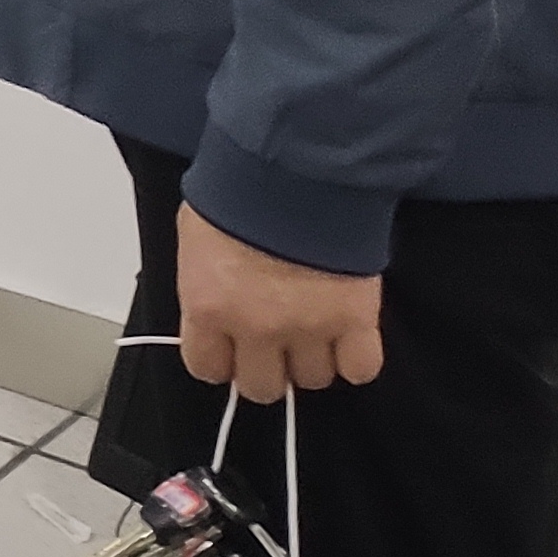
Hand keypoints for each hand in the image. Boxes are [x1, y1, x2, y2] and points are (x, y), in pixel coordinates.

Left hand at [176, 201, 384, 402]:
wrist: (297, 170)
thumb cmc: (237, 193)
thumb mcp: (197, 239)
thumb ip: (205, 285)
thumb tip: (213, 310)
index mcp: (208, 308)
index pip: (206, 367)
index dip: (220, 359)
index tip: (230, 349)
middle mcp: (256, 328)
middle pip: (261, 386)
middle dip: (267, 367)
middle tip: (274, 342)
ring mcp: (309, 328)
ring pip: (312, 379)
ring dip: (312, 360)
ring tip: (314, 331)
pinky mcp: (356, 320)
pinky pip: (360, 368)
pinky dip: (356, 359)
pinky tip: (348, 338)